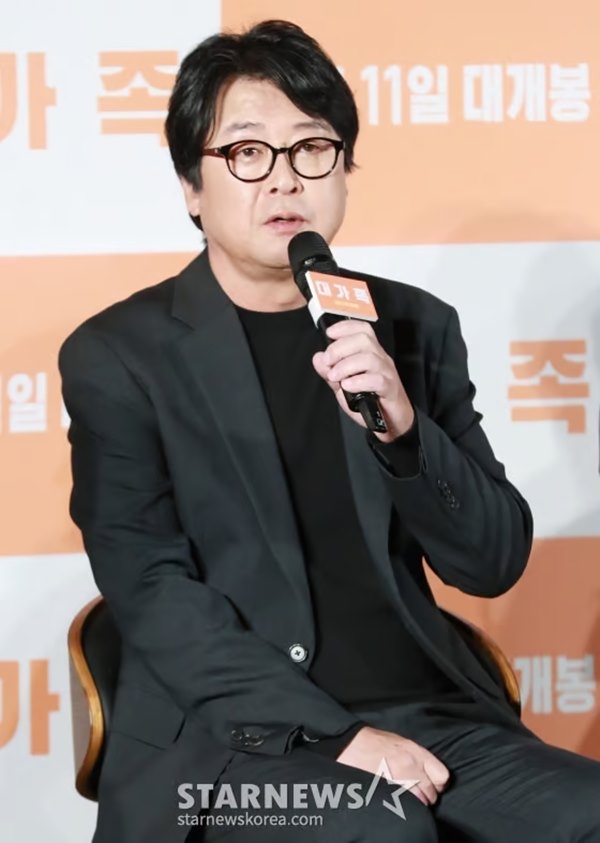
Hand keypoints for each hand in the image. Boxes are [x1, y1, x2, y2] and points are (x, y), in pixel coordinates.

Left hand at [312, 320, 413, 442]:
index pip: (362, 330)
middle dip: (340, 348)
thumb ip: (330, 372)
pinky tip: (347, 386)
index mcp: (371, 353)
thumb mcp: (344, 385)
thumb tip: (318, 358)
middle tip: (328, 362)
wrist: (391, 421)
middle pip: (364, 339)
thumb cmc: (370, 400)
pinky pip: (376, 380)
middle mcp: (380, 359)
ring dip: (346, 365)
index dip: (346, 327)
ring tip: (335, 377)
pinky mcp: (390, 389)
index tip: (330, 333)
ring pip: (369, 358)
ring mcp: (387, 373)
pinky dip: (358, 381)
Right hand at [337, 726, 449, 806]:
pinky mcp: (388, 791)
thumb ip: (417, 757)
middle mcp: (410, 765)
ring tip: (404, 797)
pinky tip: (395, 800)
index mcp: (415, 751)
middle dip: (425, 795)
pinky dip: (403, 806)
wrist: (349, 744)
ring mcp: (399, 779)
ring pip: (419, 802)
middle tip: (415, 792)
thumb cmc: (372, 742)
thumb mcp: (400, 742)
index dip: (437, 783)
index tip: (432, 785)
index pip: (442, 775)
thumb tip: (428, 775)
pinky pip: (405, 806)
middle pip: (431, 792)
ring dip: (414, 802)